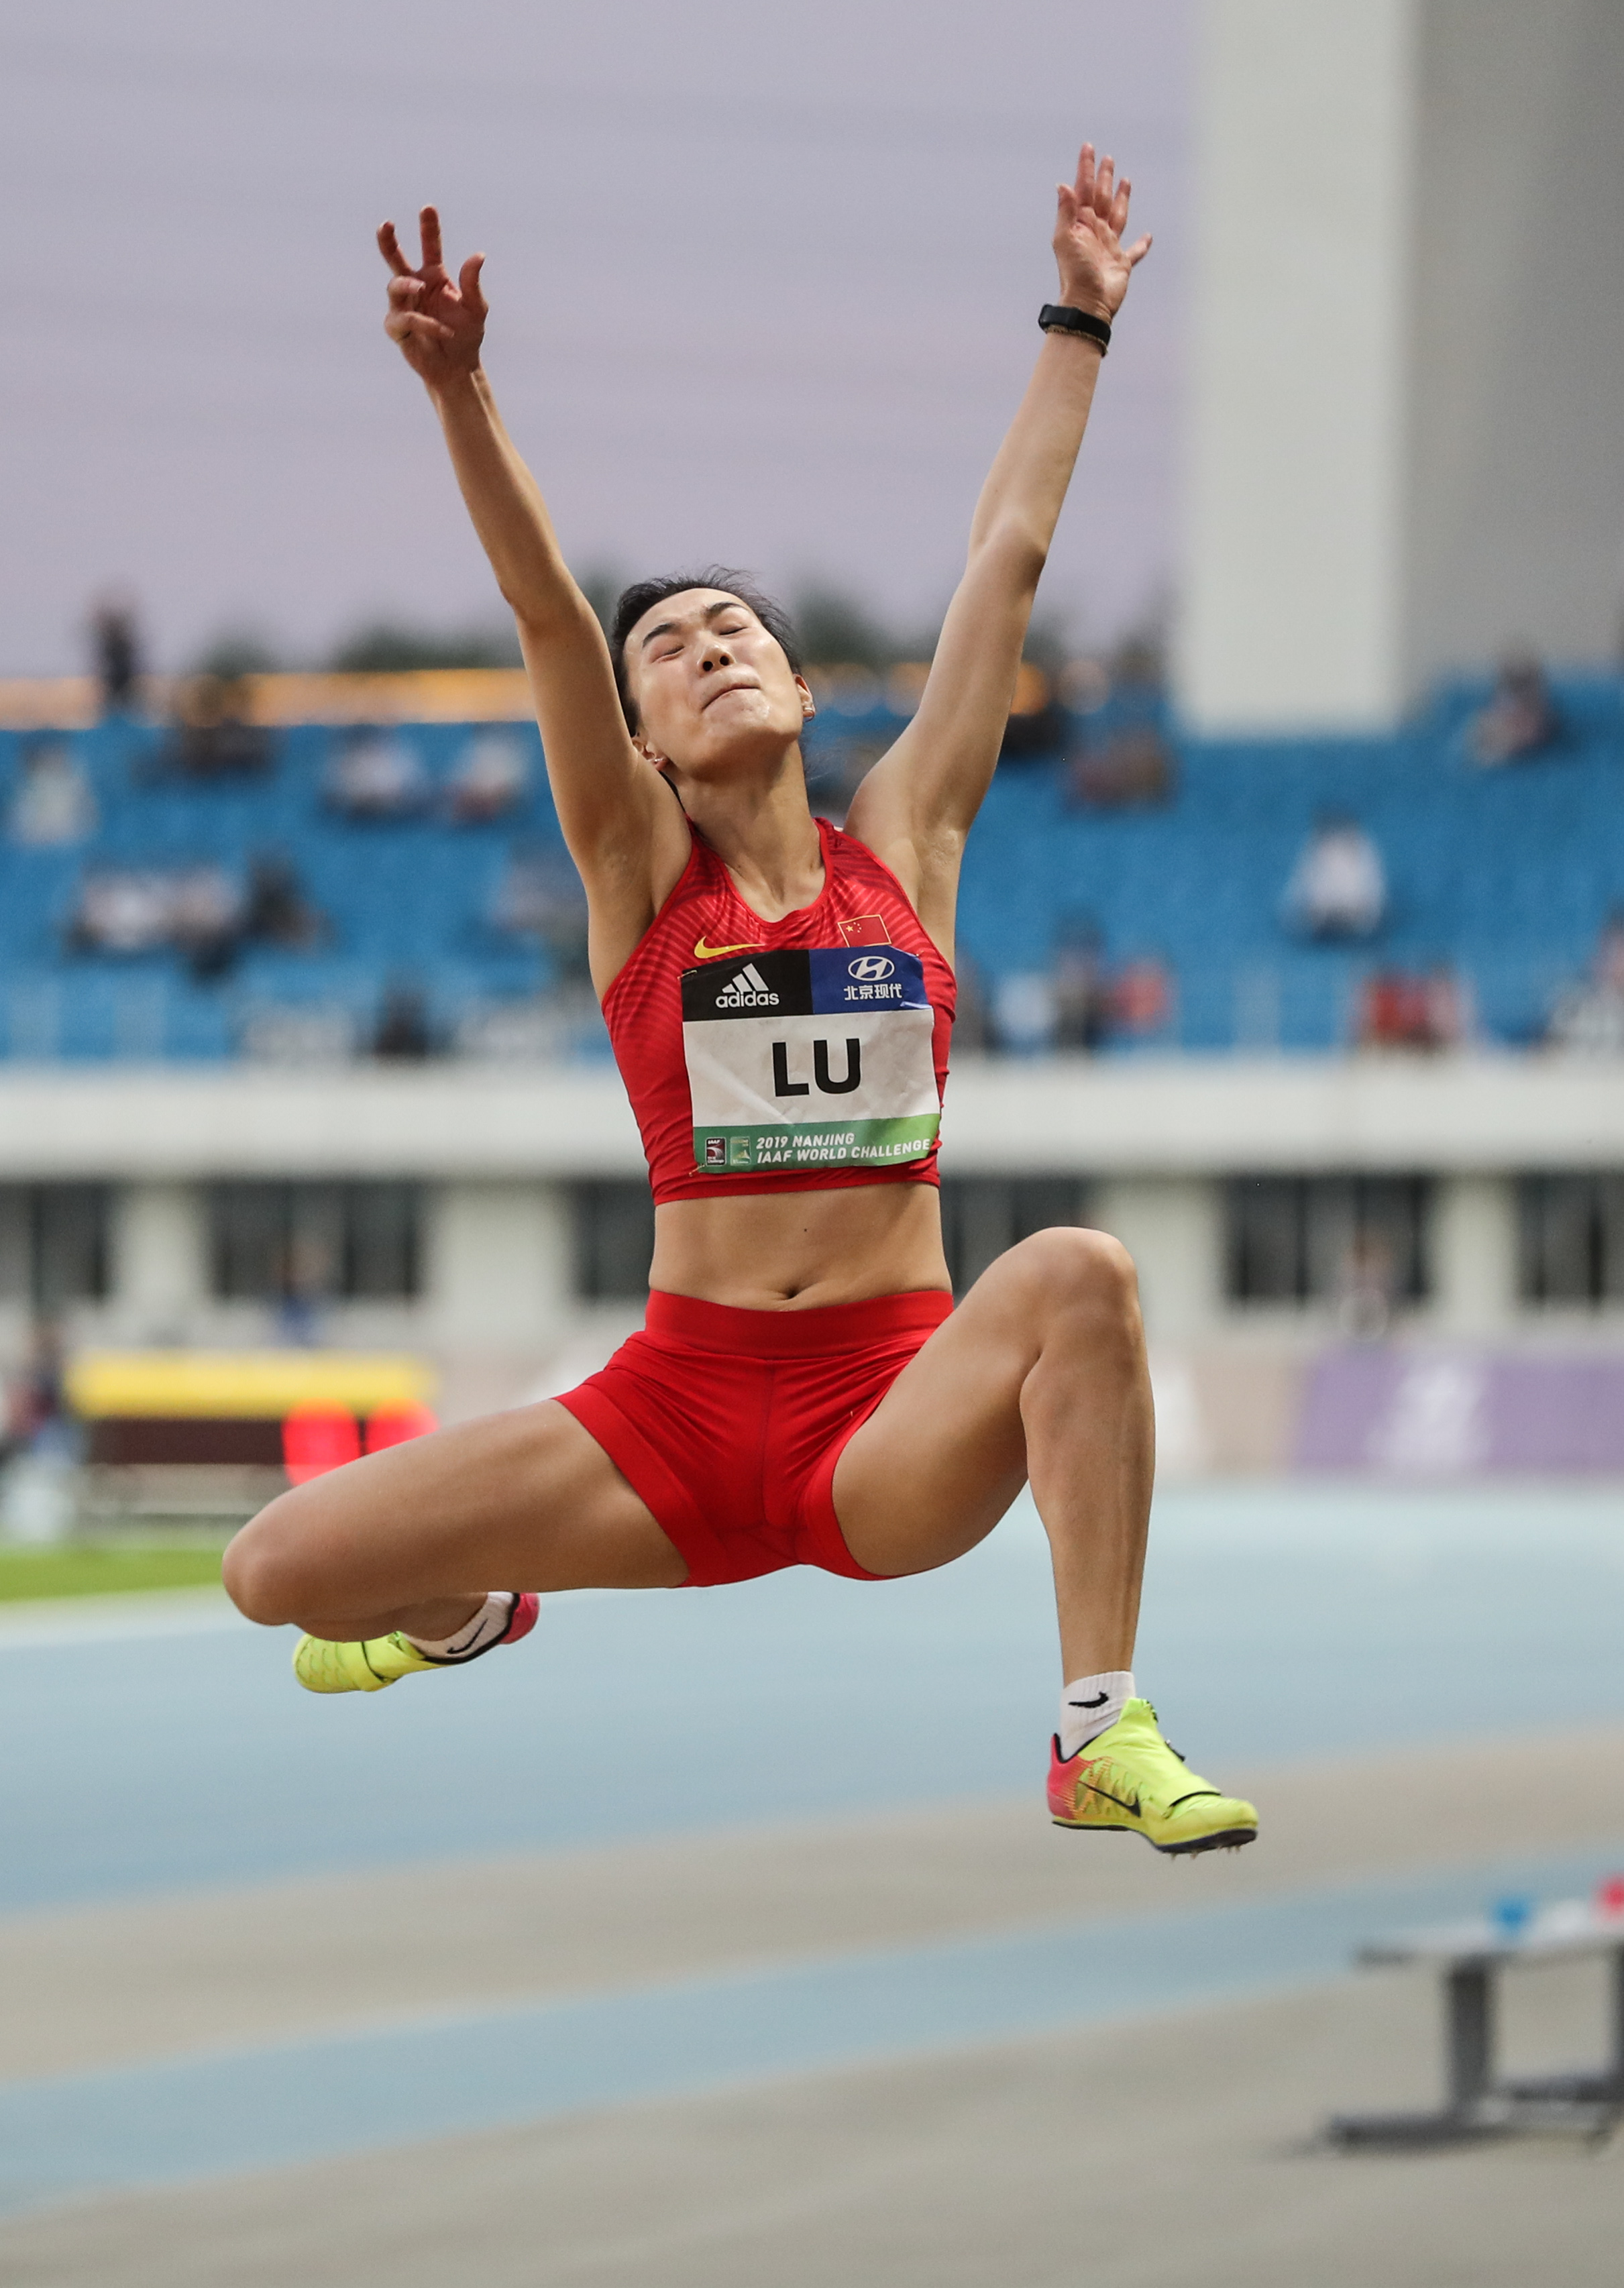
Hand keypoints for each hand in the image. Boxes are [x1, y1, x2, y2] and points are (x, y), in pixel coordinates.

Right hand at [378, 206, 486, 386]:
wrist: (458, 368)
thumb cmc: (466, 335)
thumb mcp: (476, 308)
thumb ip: (473, 283)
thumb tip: (478, 256)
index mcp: (434, 277)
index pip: (430, 247)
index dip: (428, 228)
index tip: (428, 208)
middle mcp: (416, 287)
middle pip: (395, 259)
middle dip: (388, 242)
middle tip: (386, 224)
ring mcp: (404, 306)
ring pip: (395, 286)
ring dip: (406, 284)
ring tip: (420, 287)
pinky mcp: (398, 328)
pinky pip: (404, 319)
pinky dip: (423, 322)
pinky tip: (443, 329)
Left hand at [1052, 144, 1150, 322]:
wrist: (1088, 302)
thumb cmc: (1075, 272)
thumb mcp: (1065, 239)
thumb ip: (1066, 211)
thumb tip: (1063, 185)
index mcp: (1080, 224)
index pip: (1083, 190)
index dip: (1085, 169)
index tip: (1088, 148)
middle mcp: (1095, 232)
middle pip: (1101, 198)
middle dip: (1103, 178)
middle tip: (1107, 158)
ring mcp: (1109, 246)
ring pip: (1118, 216)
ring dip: (1122, 199)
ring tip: (1126, 181)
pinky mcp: (1122, 263)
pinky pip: (1135, 252)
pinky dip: (1141, 245)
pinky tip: (1148, 236)